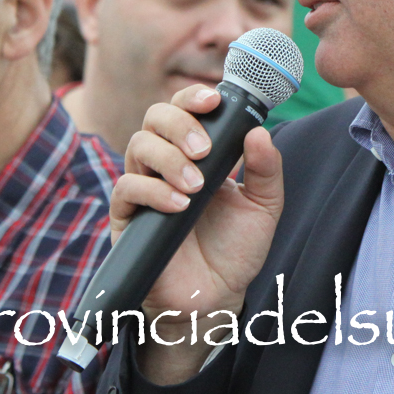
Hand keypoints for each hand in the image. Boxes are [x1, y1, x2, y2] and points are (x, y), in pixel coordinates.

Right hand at [113, 85, 283, 383]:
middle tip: (204, 150)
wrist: (216, 297)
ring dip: (169, 158)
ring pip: (138, 146)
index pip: (185, 109)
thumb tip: (259, 132)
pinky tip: (180, 204)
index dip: (193, 97)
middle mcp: (167, 163)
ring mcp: (145, 187)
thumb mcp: (263, 207)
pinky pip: (128, 188)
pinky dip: (154, 190)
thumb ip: (266, 170)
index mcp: (198, 153)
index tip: (212, 101)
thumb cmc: (236, 248)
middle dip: (180, 124)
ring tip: (196, 185)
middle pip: (155, 118)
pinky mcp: (128, 216)